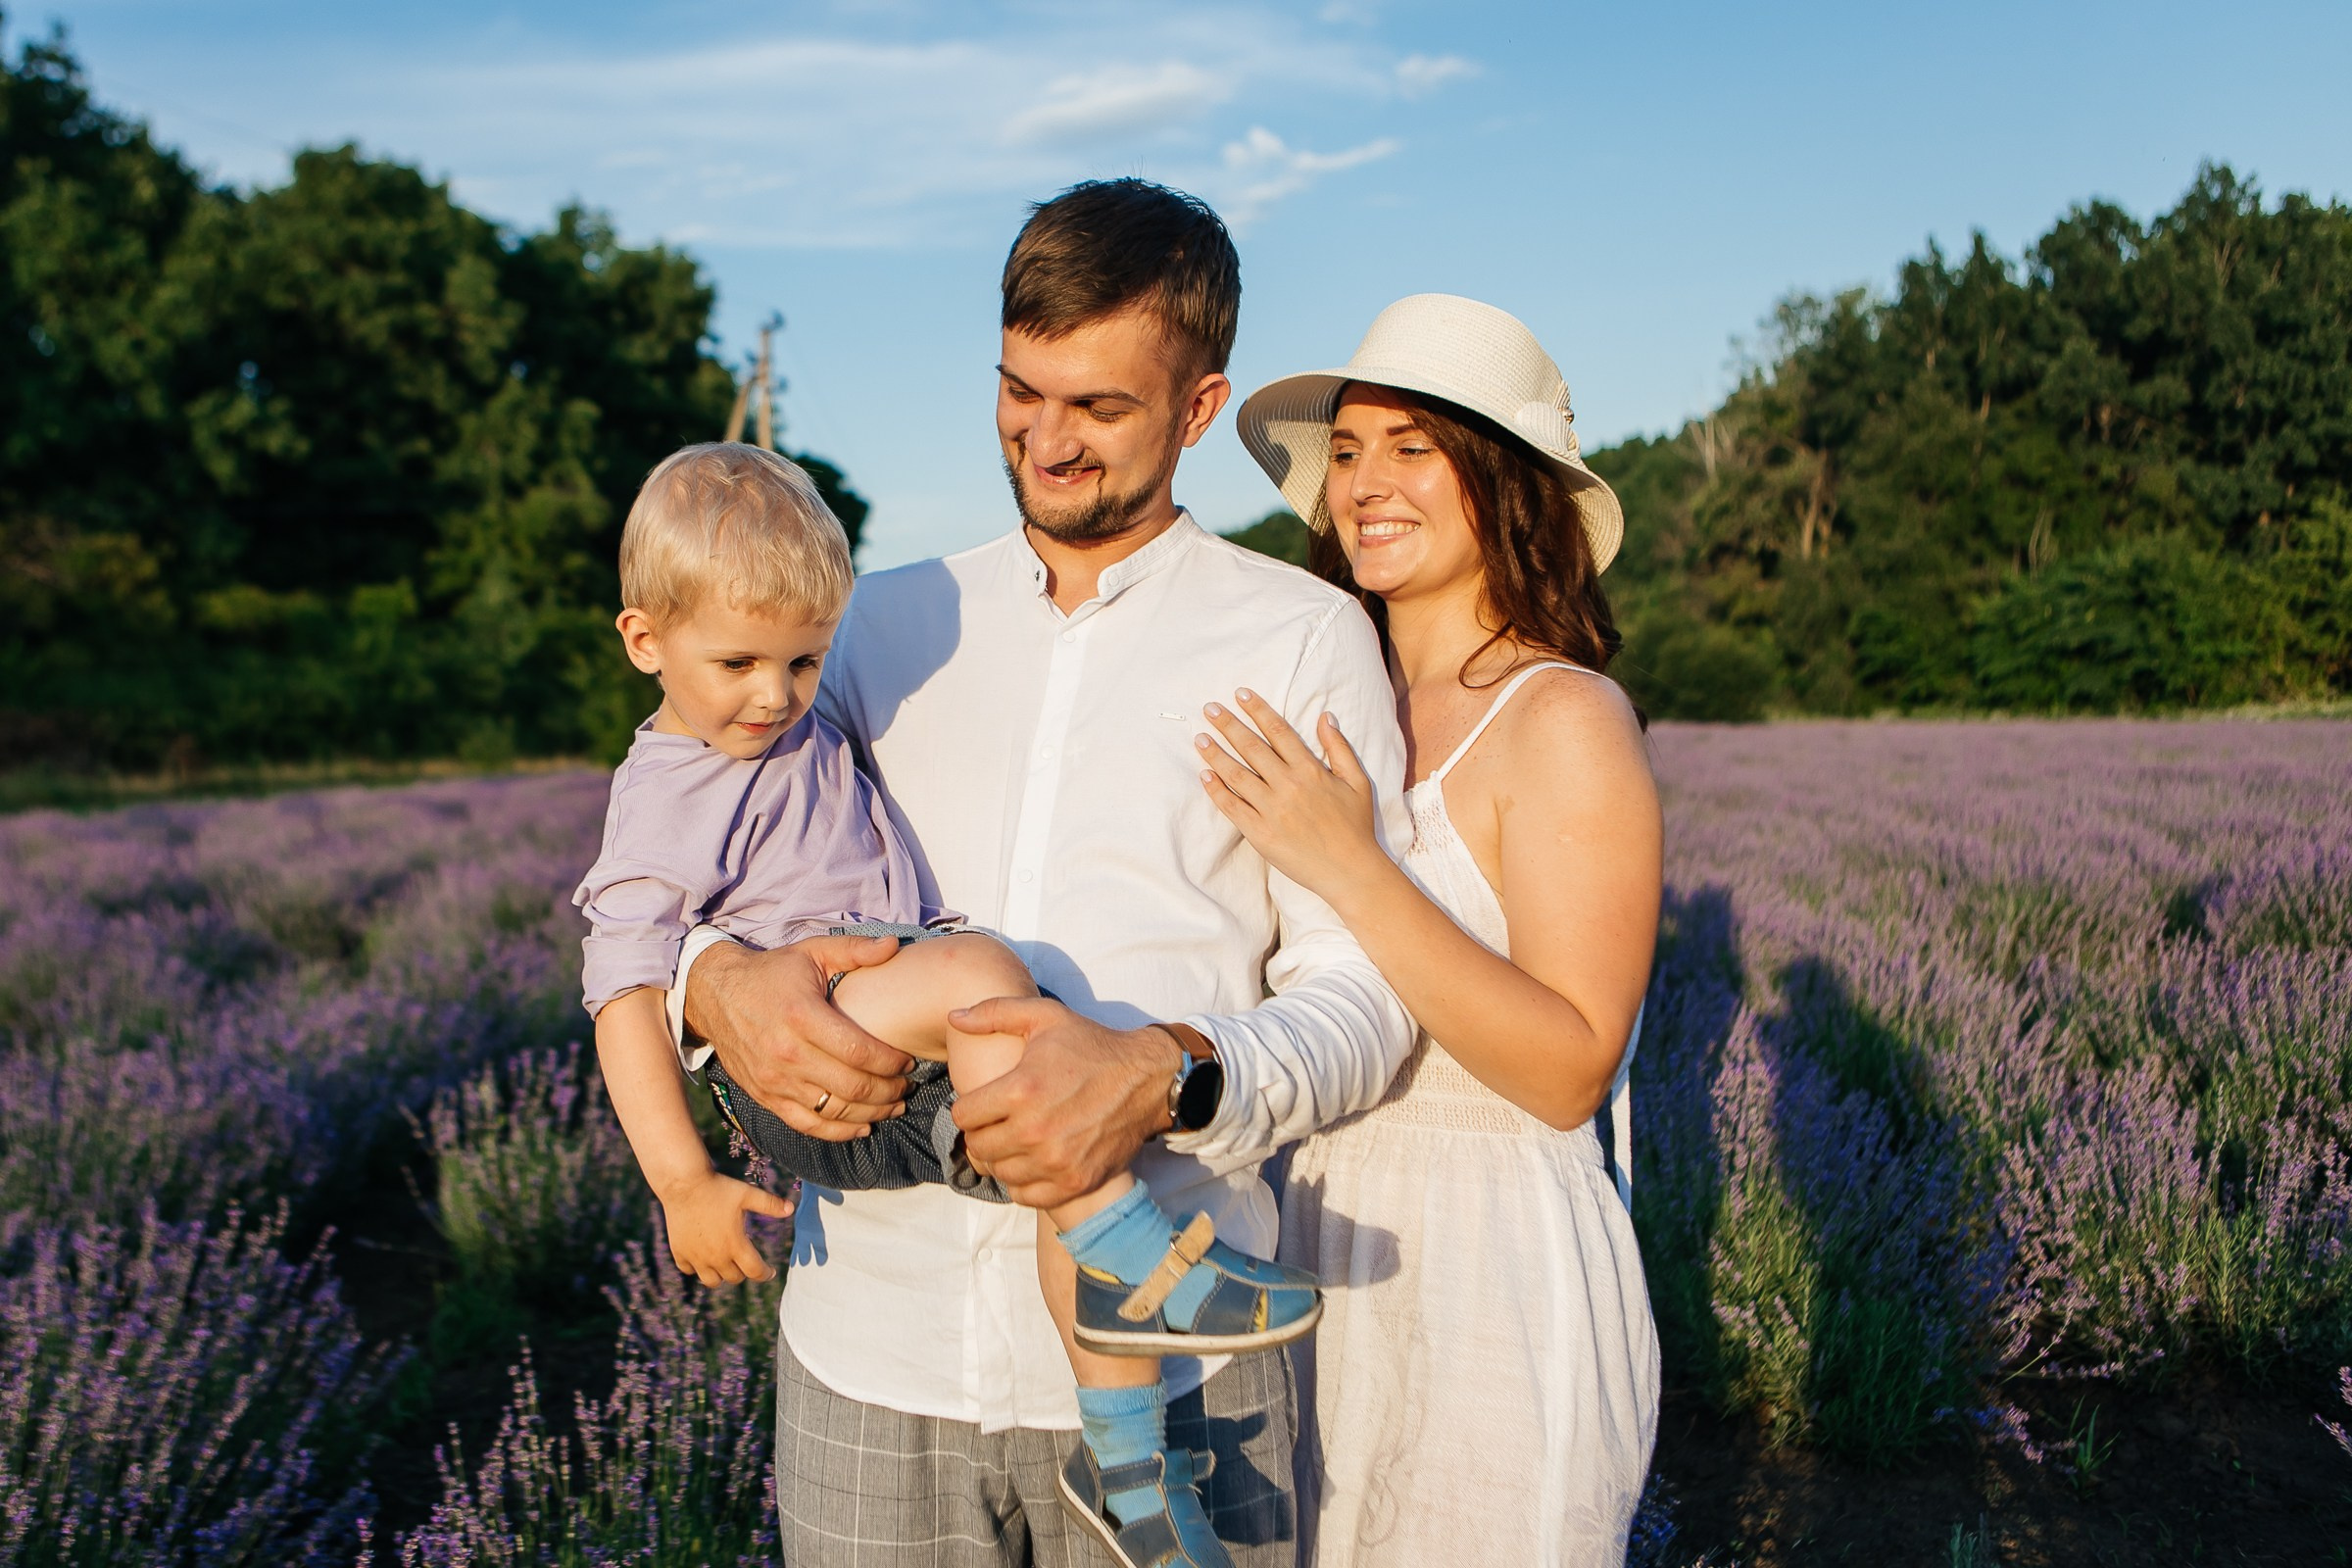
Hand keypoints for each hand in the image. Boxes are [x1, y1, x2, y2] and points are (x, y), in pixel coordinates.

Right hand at [658, 1169, 794, 1284]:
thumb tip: (792, 1208)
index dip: (765, 1274)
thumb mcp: (747, 1194)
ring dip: (721, 1276)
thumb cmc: (718, 1188)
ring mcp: (696, 1257)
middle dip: (744, 1272)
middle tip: (747, 1262)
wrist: (684, 1184)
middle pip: (734, 1278)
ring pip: (711, 1281)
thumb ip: (770, 1204)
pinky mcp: (680, 1252)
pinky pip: (689, 1270)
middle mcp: (715, 1256)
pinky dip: (697, 1268)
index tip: (770, 1272)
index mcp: (735, 1245)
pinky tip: (702, 1257)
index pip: (755, 1272)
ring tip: (726, 1265)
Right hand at [685, 934, 913, 1142]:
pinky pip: (806, 1124)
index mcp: (802, 1016)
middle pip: (852, 1086)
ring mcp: (774, 1080)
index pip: (859, 1051)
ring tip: (894, 1106)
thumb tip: (895, 946)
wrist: (714, 994)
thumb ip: (854, 950)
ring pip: (834, 1110)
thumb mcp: (811, 951)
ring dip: (872, 1113)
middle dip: (889, 1091)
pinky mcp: (765, 1096)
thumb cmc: (771, 972)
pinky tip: (862, 1126)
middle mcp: (787, 1054)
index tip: (909, 1061)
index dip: (891, 1062)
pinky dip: (838, 1131)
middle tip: (908, 1087)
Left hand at [947, 997, 1178, 1210]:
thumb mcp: (1045, 1017)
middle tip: (997, 1122)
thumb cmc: (1091, 1046)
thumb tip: (954, 1017)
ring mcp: (1056, 1160)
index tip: (982, 1103)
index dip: (968, 1107)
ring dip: (1002, 1157)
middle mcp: (1035, 1130)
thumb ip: (995, 1012)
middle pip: (979, 1147)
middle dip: (982, 1132)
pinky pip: (1027, 1195)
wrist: (1147, 1079)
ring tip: (1014, 1140)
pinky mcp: (1075, 1181)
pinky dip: (1023, 1182)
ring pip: (1000, 1172)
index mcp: (1021, 1090)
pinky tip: (1031, 1162)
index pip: (964, 1115)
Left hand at [1196, 689, 1384, 900]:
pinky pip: (1233, 807)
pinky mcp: (1260, 834)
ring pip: (1237, 775)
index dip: (1257, 710)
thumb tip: (1325, 717)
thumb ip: (1339, 748)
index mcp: (1310, 770)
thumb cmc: (1355, 826)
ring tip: (1199, 738)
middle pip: (1252, 748)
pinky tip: (1205, 775)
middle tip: (1209, 708)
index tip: (1240, 695)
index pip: (1278, 732)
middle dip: (1229, 725)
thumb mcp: (1356, 782)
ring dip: (1216, 754)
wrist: (1350, 870)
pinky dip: (1217, 791)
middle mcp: (1288, 786)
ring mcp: (1272, 810)